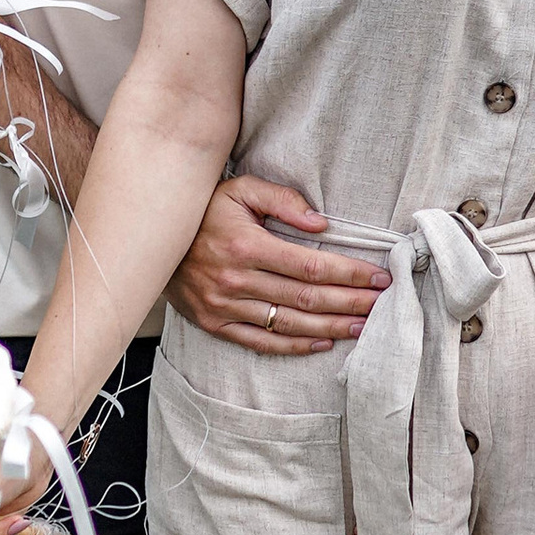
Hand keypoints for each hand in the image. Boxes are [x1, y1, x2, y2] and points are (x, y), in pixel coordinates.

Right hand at [168, 174, 390, 351]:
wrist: (151, 237)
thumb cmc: (203, 209)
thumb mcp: (240, 189)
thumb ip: (282, 200)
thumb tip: (320, 223)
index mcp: (246, 245)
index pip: (311, 265)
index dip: (349, 272)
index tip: (378, 275)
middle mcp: (236, 280)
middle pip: (307, 298)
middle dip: (351, 301)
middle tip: (383, 302)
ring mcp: (224, 306)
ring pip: (289, 324)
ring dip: (332, 326)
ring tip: (364, 325)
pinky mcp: (214, 324)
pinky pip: (261, 341)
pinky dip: (295, 346)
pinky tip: (324, 342)